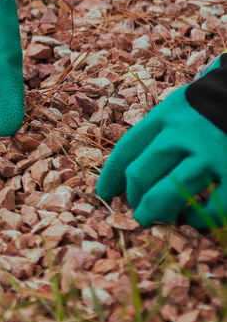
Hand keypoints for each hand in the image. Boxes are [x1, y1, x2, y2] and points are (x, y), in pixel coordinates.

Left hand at [97, 54, 226, 227]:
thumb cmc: (218, 102)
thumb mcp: (185, 105)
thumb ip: (164, 129)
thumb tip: (137, 168)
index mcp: (167, 114)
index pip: (127, 149)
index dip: (112, 175)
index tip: (106, 192)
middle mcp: (184, 133)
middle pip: (142, 173)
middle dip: (135, 197)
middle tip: (137, 210)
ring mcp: (211, 152)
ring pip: (170, 191)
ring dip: (157, 210)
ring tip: (154, 219)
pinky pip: (215, 204)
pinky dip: (201, 217)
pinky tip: (194, 218)